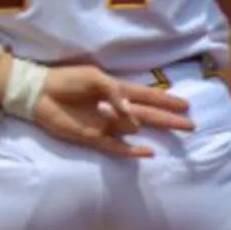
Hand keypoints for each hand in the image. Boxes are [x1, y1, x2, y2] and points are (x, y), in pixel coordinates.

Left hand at [26, 65, 193, 157]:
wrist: (39, 93)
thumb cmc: (66, 80)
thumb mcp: (93, 77)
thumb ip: (115, 92)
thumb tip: (131, 110)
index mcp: (115, 90)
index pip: (146, 96)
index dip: (165, 100)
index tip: (185, 104)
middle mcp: (114, 109)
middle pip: (149, 115)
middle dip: (169, 119)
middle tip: (191, 125)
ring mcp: (105, 125)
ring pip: (132, 128)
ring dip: (128, 120)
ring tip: (111, 111)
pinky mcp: (93, 138)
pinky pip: (117, 148)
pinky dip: (132, 151)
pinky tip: (148, 152)